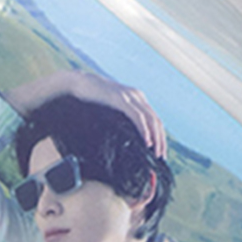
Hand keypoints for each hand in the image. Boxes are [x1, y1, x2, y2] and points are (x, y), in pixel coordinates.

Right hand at [5, 70, 166, 157]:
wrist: (80, 83)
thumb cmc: (95, 99)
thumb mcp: (113, 110)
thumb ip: (121, 119)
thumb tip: (127, 139)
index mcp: (138, 99)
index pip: (155, 120)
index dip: (160, 136)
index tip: (160, 152)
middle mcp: (138, 96)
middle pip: (156, 121)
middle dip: (161, 140)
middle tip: (161, 157)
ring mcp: (130, 96)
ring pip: (150, 119)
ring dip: (156, 137)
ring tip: (155, 152)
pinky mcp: (121, 99)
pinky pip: (137, 116)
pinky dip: (144, 129)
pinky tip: (146, 141)